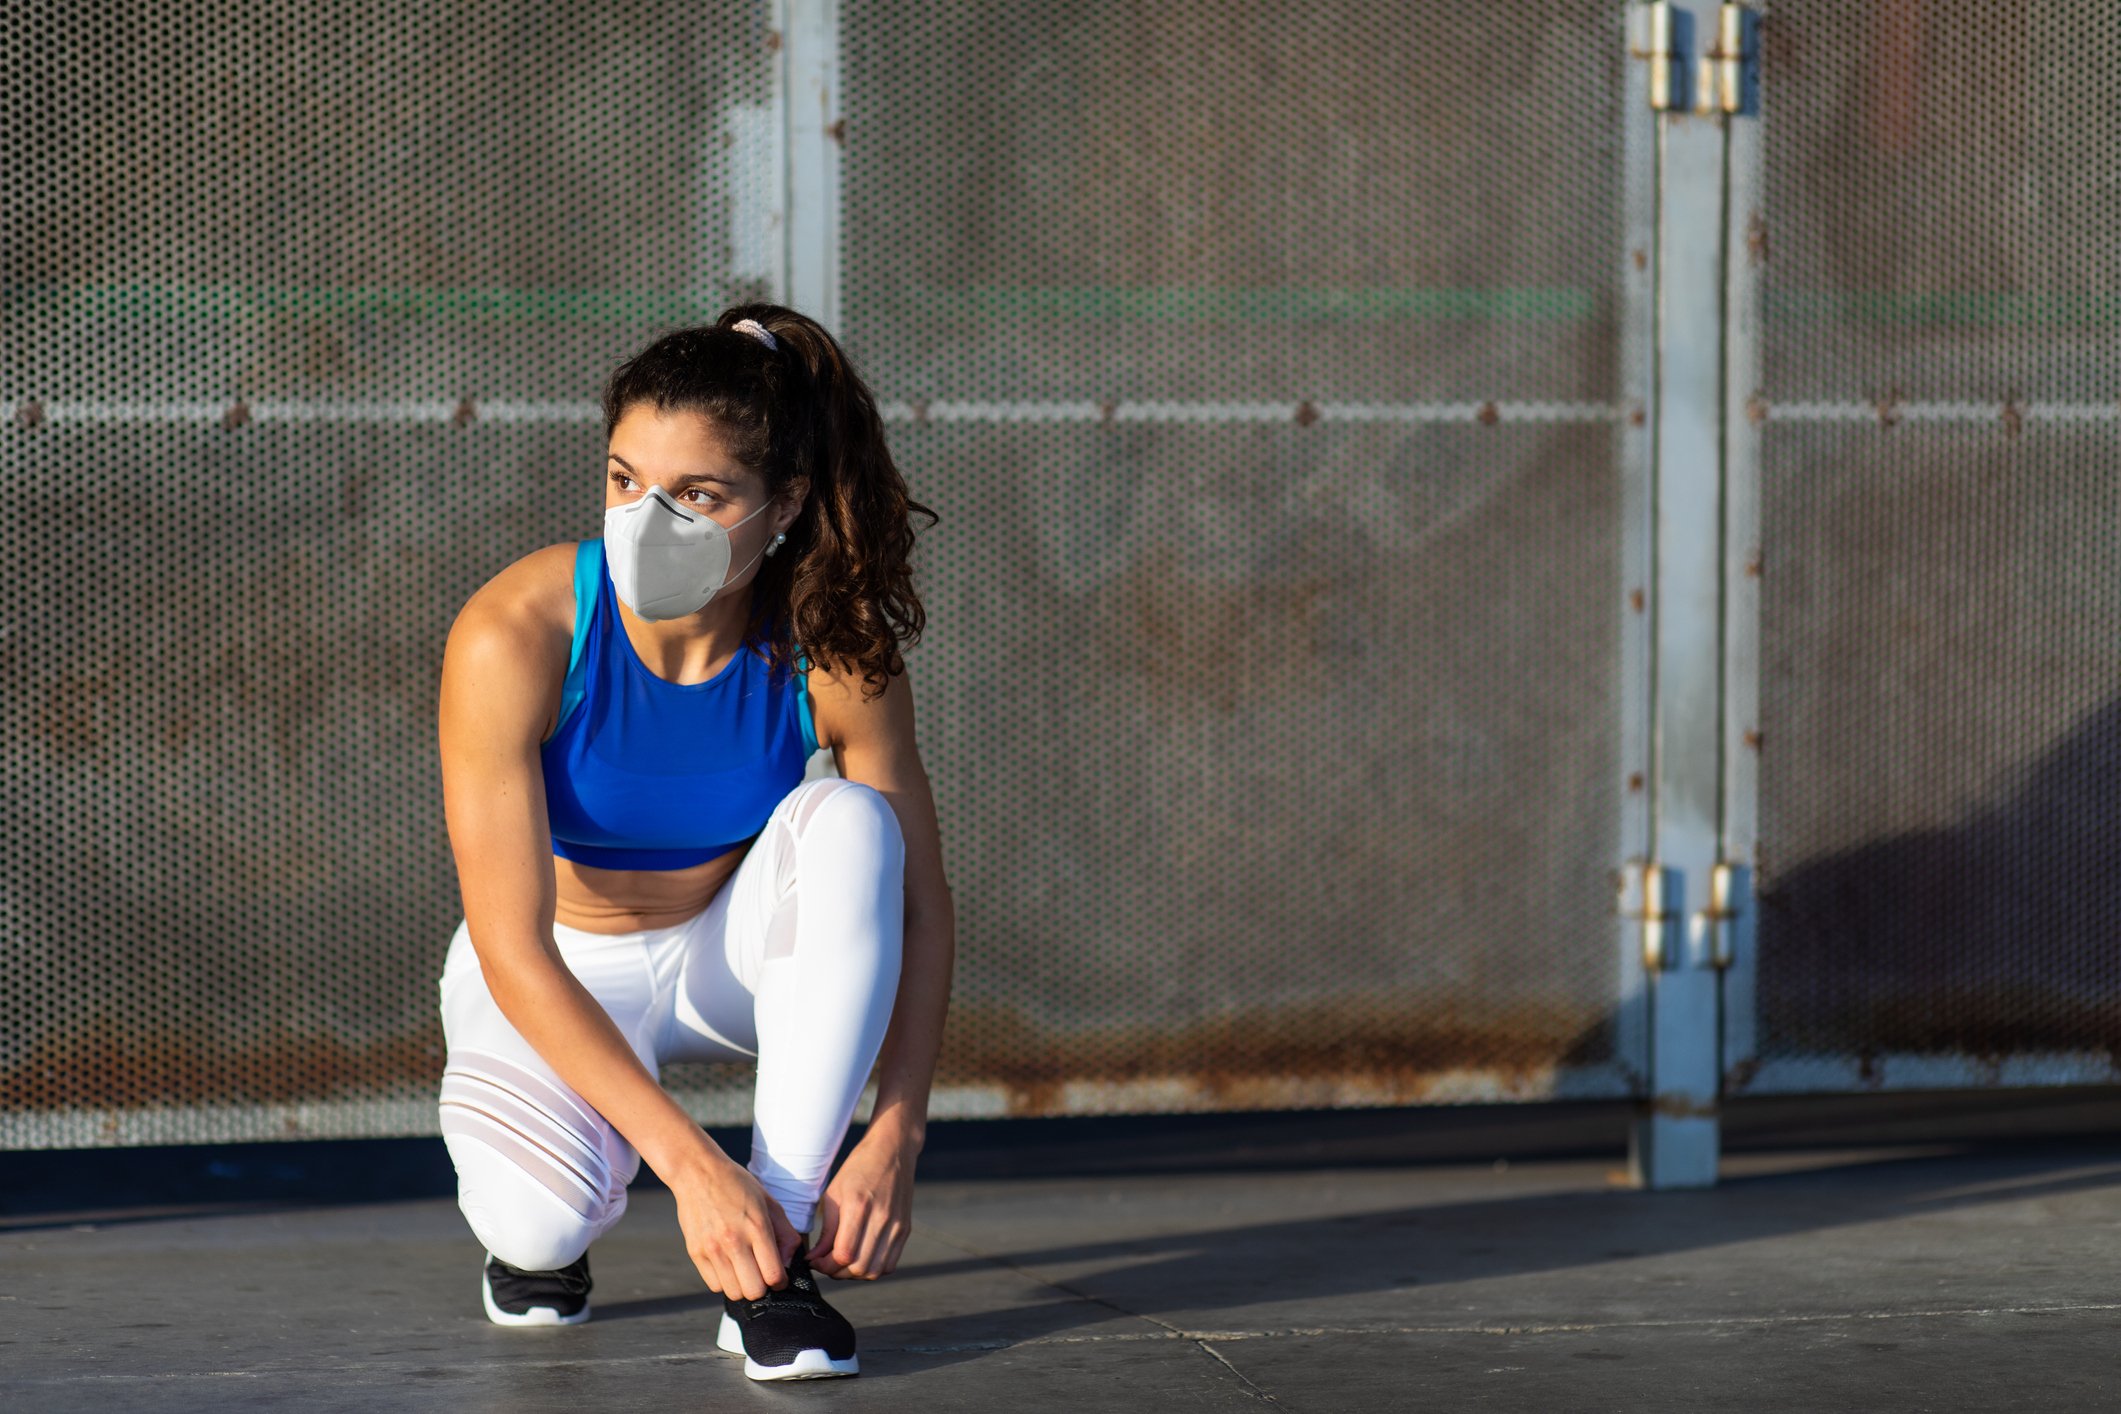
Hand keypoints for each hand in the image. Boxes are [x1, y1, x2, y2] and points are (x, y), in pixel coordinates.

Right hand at [669, 1149, 801, 1300]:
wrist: (698, 1172)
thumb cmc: (737, 1184)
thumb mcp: (768, 1201)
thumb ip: (785, 1233)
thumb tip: (788, 1262)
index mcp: (757, 1227)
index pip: (774, 1275)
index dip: (781, 1281)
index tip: (779, 1276)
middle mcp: (734, 1241)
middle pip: (754, 1291)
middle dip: (762, 1287)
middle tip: (761, 1274)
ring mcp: (712, 1249)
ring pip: (733, 1293)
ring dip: (743, 1286)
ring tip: (744, 1269)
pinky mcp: (695, 1253)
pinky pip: (714, 1285)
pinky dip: (724, 1281)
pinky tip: (728, 1264)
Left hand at [804, 1129, 915, 1279]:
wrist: (893, 1150)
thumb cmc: (859, 1168)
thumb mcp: (834, 1194)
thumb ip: (827, 1230)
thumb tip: (815, 1259)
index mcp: (859, 1206)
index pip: (843, 1254)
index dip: (825, 1265)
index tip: (815, 1261)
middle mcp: (881, 1218)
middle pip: (859, 1267)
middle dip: (837, 1273)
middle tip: (826, 1265)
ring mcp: (896, 1225)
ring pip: (875, 1270)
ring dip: (855, 1275)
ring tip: (843, 1264)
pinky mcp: (905, 1229)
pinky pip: (889, 1264)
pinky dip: (873, 1269)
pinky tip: (861, 1258)